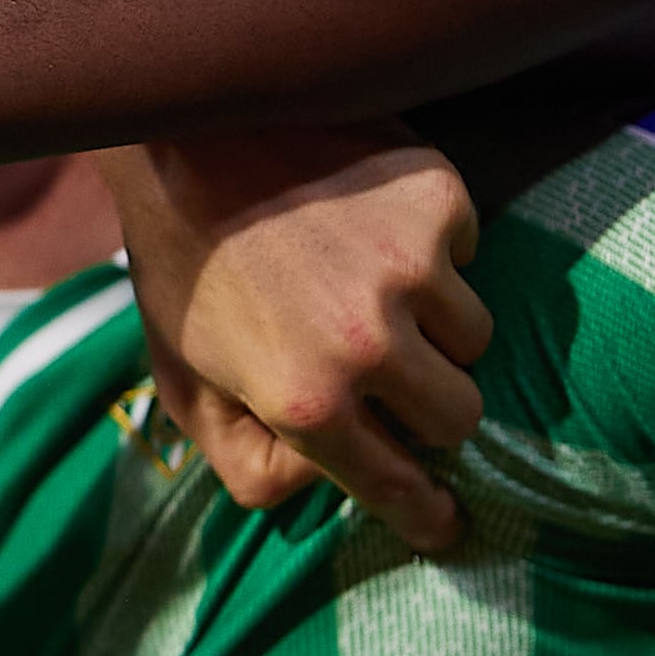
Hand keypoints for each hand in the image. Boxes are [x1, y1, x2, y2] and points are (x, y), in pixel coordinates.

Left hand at [98, 128, 491, 552]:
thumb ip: (249, 460)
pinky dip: (429, 247)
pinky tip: (364, 223)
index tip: (445, 523)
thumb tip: (323, 487)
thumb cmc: (180, 268)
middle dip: (429, 408)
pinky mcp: (438, 201)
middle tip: (390, 374)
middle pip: (460, 416)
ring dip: (433, 324)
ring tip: (363, 283)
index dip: (426, 515)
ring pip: (474, 335)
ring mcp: (414, 267)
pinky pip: (467, 251)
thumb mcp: (184, 383)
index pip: (398, 487)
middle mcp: (370, 343)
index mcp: (306, 400)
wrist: (185, 132)